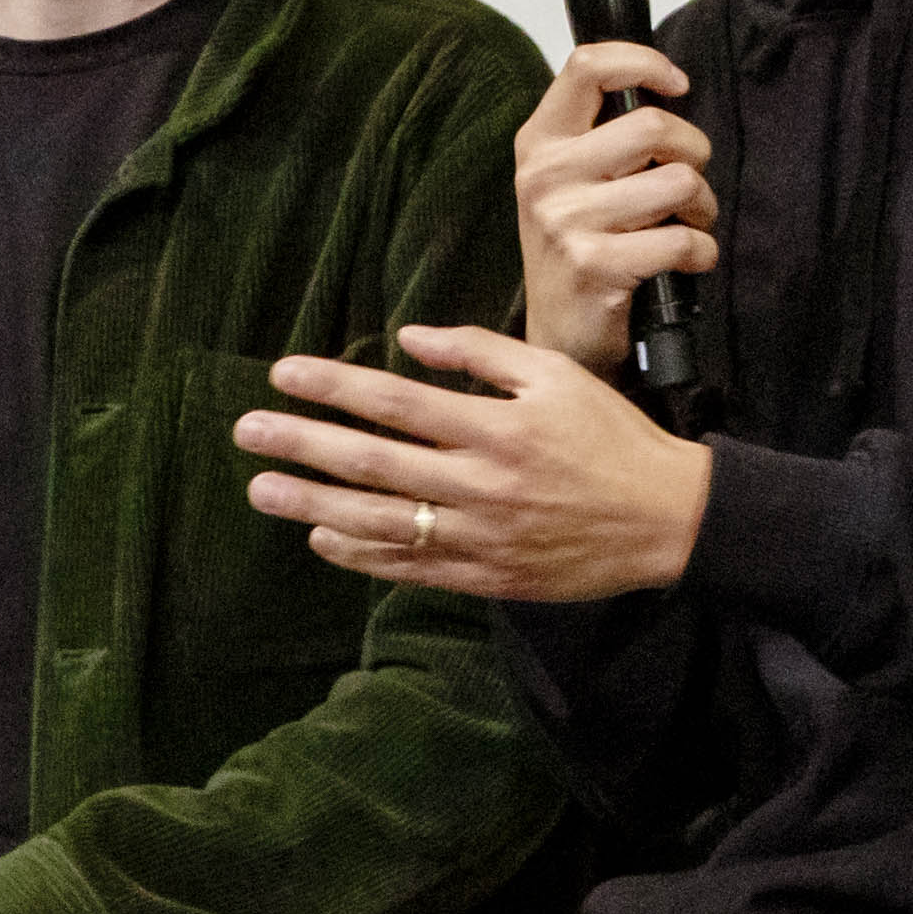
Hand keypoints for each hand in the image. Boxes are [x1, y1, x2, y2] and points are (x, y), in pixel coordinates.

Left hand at [237, 324, 715, 605]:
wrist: (666, 520)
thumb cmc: (610, 439)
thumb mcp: (556, 376)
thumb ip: (483, 352)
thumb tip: (411, 337)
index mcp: (496, 427)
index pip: (395, 402)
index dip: (333, 388)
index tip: (283, 374)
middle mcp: (480, 483)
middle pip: (372, 462)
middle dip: (303, 445)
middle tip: (246, 432)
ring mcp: (479, 536)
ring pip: (381, 521)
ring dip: (313, 507)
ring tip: (262, 491)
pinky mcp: (485, 577)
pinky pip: (411, 567)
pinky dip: (362, 555)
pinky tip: (321, 540)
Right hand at [514, 44, 716, 371]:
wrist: (560, 333)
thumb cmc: (581, 247)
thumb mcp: (571, 179)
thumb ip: (604, 133)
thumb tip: (667, 88)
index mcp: (540, 142)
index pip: (588, 66)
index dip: (645, 63)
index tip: (677, 86)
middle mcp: (544, 175)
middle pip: (654, 126)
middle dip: (694, 154)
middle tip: (686, 186)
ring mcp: (564, 221)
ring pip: (680, 182)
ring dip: (702, 208)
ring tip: (685, 225)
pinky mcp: (592, 265)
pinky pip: (682, 239)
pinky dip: (701, 253)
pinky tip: (685, 263)